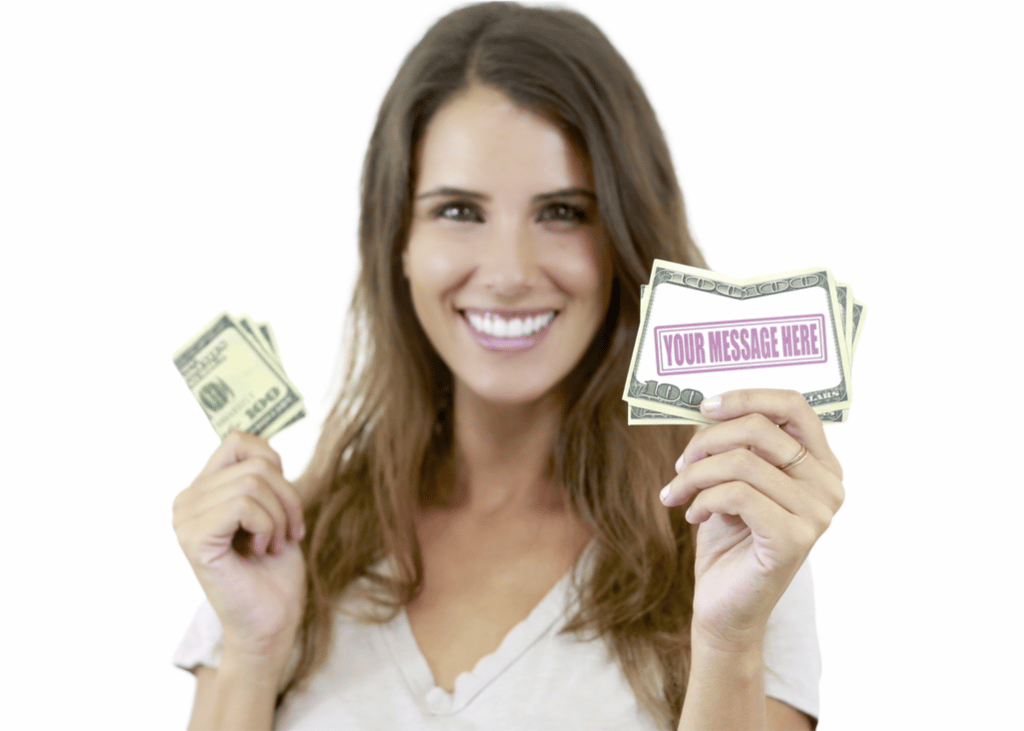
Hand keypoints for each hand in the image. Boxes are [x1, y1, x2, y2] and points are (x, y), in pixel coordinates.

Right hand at [173, 431, 306, 668]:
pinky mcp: (194, 538)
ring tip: (274, 544)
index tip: (283, 502)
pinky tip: (260, 551)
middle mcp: (186, 499)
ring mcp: (185, 519)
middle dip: (288, 498)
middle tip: (286, 534)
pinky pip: (245, 505)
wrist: (271, 621)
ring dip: (281, 516)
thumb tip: (263, 439)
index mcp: (203, 488)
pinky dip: (268, 527)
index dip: (274, 463)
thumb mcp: (274, 507)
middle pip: (255, 463)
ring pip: (253, 482)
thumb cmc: (275, 568)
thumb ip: (261, 473)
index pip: (239, 439)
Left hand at [660, 389, 843, 648]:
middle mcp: (828, 486)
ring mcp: (817, 515)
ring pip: (740, 462)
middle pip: (759, 428)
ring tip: (677, 492)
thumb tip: (708, 405)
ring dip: (695, 474)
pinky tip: (693, 514)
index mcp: (821, 464)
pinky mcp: (793, 540)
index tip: (704, 407)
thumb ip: (735, 444)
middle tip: (680, 464)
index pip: (795, 406)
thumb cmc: (730, 539)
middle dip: (706, 440)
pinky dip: (703, 499)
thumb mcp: (733, 480)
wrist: (726, 606)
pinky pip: (736, 495)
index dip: (747, 397)